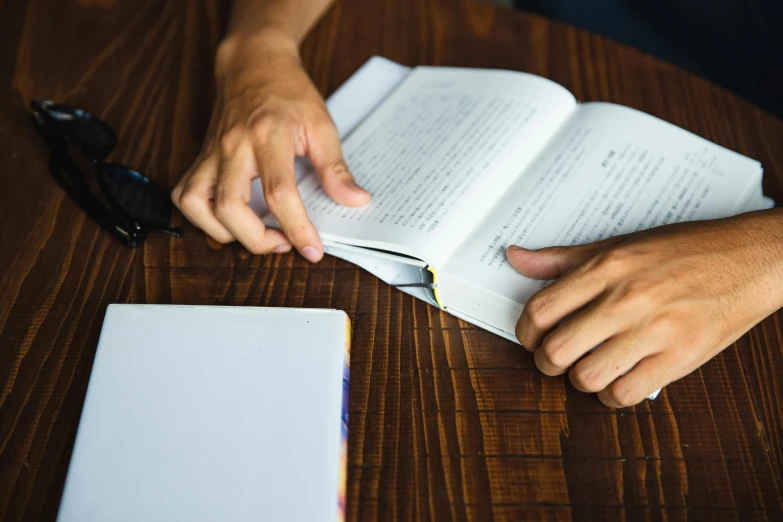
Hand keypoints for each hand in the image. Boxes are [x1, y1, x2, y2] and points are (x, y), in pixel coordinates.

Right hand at [171, 33, 369, 260]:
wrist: (253, 64)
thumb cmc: (288, 93)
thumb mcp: (321, 125)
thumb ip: (336, 168)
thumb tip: (356, 201)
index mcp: (269, 136)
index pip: (279, 193)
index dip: (297, 228)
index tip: (312, 249)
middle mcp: (234, 146)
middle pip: (230, 207)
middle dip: (257, 240)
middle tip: (284, 243)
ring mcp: (212, 153)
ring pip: (196, 204)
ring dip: (224, 233)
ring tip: (255, 234)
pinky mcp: (200, 158)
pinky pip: (184, 195)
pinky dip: (200, 218)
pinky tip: (227, 220)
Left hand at [506, 211, 782, 407]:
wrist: (749, 259)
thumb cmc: (683, 251)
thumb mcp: (618, 244)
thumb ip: (563, 259)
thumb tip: (515, 258)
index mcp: (607, 268)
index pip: (541, 309)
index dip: (525, 332)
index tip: (531, 338)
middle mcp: (626, 299)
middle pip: (557, 350)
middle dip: (546, 363)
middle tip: (554, 360)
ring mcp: (655, 330)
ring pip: (587, 377)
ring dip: (579, 380)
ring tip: (588, 369)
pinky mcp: (680, 358)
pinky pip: (625, 394)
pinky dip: (612, 395)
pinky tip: (617, 380)